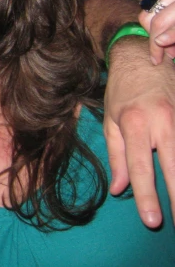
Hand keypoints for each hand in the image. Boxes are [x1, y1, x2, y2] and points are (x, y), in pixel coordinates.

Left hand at [105, 36, 174, 227]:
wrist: (142, 56)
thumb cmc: (122, 90)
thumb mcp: (111, 120)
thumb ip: (116, 156)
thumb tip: (119, 189)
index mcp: (136, 124)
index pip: (141, 167)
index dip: (146, 195)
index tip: (151, 219)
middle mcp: (162, 122)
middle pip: (174, 167)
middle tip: (173, 222)